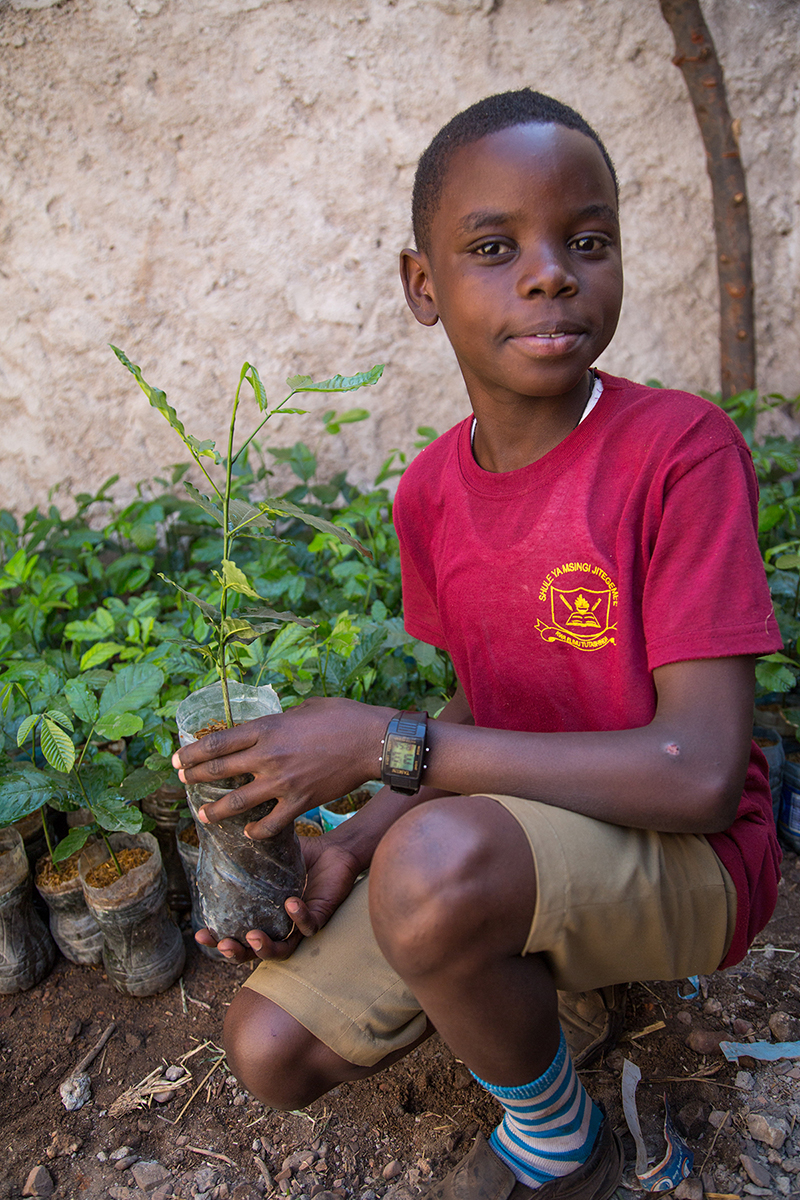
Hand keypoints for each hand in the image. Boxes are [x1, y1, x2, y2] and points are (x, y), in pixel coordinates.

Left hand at [173, 695, 391, 836]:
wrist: (372, 741)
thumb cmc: (343, 717)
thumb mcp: (304, 708)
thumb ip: (279, 720)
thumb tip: (267, 728)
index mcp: (266, 729)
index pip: (216, 742)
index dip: (191, 752)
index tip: (177, 759)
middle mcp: (267, 756)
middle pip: (217, 770)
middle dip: (193, 777)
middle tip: (181, 782)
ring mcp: (282, 782)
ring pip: (235, 803)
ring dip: (214, 810)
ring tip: (203, 815)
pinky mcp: (300, 802)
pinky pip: (270, 824)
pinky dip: (256, 831)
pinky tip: (248, 832)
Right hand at [195, 833, 362, 961]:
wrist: (334, 850)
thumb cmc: (301, 856)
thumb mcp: (269, 856)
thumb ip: (247, 852)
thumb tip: (217, 836)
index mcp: (263, 916)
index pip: (236, 937)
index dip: (217, 941)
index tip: (200, 935)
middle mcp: (279, 927)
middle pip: (254, 952)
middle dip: (237, 953)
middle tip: (224, 944)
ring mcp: (299, 925)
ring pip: (282, 950)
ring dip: (266, 949)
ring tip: (253, 936)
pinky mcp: (320, 916)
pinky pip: (308, 925)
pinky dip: (298, 917)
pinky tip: (290, 904)